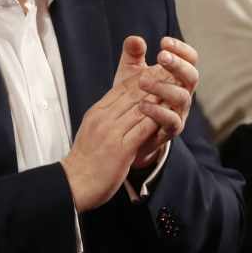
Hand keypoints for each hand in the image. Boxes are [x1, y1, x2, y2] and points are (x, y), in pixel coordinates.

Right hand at [61, 36, 162, 210]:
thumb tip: (120, 105)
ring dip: (160, 97)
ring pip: (140, 108)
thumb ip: (106, 116)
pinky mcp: (121, 148)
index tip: (156, 69)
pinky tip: (171, 112)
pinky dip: (158, 118)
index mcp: (97, 113)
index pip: (120, 88)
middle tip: (173, 71)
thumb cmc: (85, 159)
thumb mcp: (91, 130)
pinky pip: (143, 128)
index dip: (141, 77)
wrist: (74, 182)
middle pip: (132, 94)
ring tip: (177, 88)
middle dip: (154, 82)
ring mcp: (111, 132)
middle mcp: (103, 119)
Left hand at [132, 37, 198, 166]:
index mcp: (176, 77)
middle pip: (192, 77)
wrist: (127, 129)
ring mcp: (178, 112)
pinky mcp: (170, 130)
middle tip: (161, 56)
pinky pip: (172, 121)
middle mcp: (182, 93)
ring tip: (141, 82)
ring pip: (183, 98)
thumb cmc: (133, 96)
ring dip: (164, 87)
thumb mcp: (129, 74)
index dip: (182, 49)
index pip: (190, 60)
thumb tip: (135, 39)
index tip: (164, 42)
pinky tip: (142, 104)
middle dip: (178, 65)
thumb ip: (132, 56)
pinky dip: (158, 112)